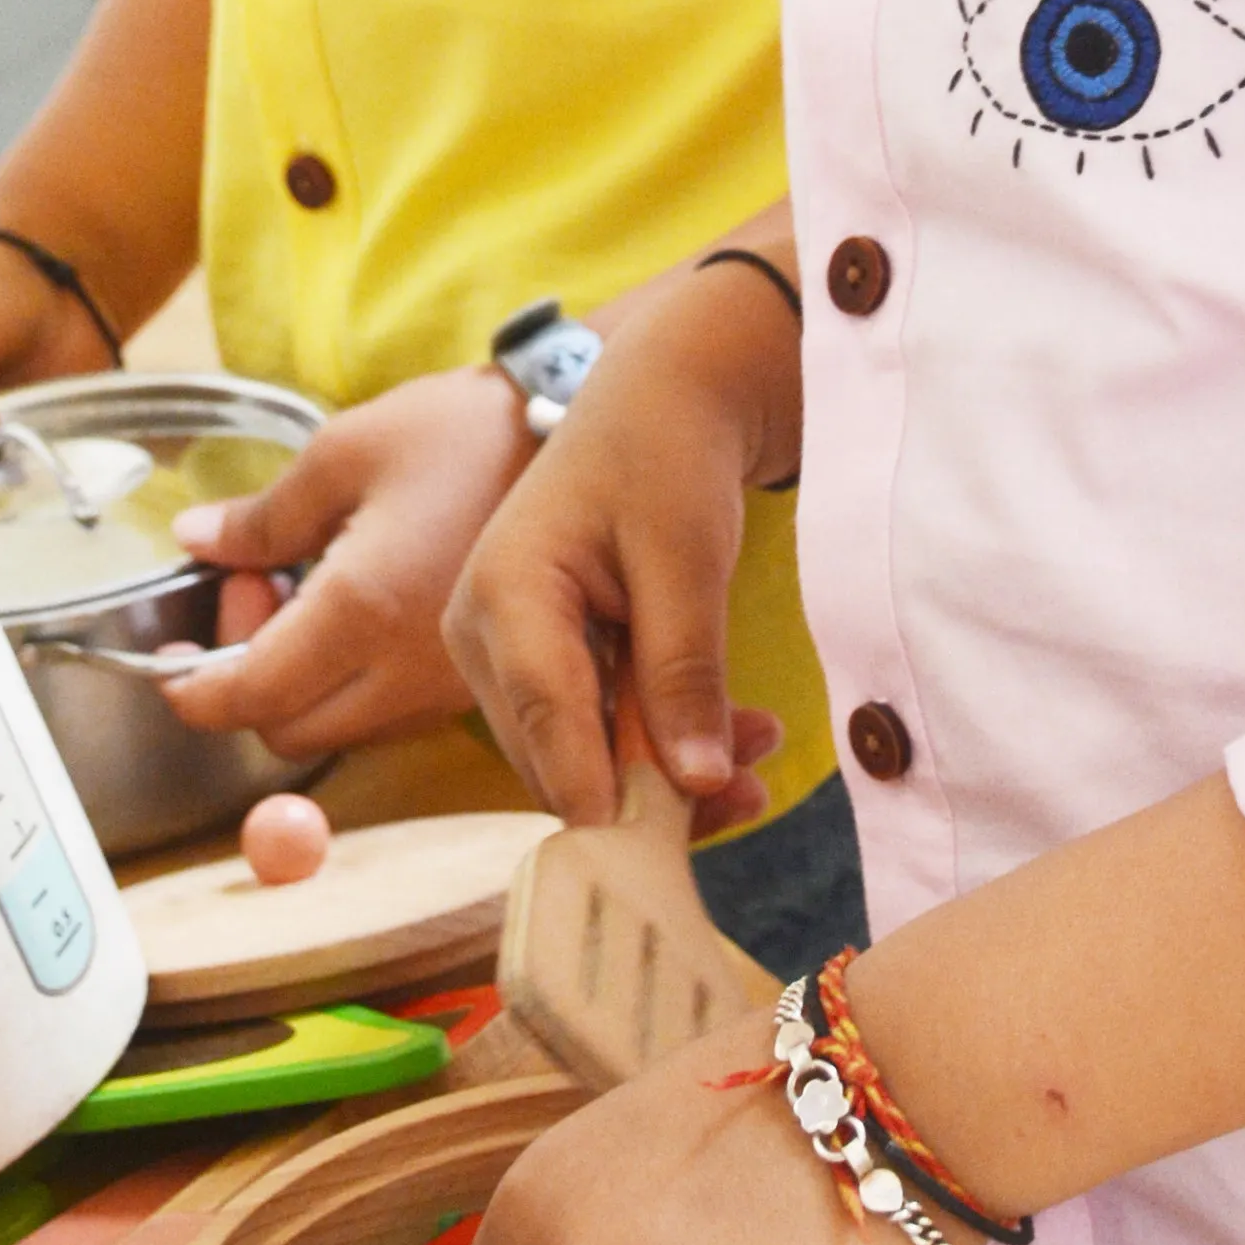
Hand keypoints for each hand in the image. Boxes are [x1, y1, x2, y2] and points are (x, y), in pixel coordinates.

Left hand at [160, 372, 534, 761]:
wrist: (572, 432)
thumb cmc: (462, 433)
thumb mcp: (345, 450)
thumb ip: (263, 515)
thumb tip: (198, 543)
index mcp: (361, 610)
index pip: (250, 697)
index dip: (194, 689)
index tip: (169, 662)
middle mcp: (405, 669)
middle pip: (287, 731)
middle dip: (245, 680)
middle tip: (253, 590)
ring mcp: (445, 685)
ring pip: (340, 729)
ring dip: (298, 684)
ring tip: (305, 592)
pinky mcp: (473, 682)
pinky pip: (388, 713)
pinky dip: (349, 682)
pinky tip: (356, 611)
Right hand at [447, 252, 799, 827]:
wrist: (661, 398)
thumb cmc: (666, 456)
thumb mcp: (686, 556)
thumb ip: (685, 670)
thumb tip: (697, 783)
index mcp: (503, 594)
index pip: (545, 717)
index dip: (603, 788)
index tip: (661, 846)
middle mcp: (482, 633)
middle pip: (557, 753)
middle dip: (651, 786)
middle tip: (753, 788)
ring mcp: (504, 654)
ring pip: (580, 753)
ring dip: (667, 767)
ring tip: (762, 747)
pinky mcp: (538, 665)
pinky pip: (594, 729)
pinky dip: (660, 739)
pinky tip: (733, 734)